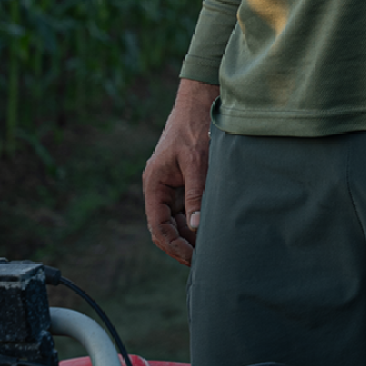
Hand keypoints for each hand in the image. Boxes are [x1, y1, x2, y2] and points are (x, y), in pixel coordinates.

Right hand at [143, 79, 218, 265]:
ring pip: (175, 221)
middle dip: (181, 246)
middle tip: (203, 261)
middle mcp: (158, 188)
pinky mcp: (182, 182)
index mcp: (154, 184)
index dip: (174, 246)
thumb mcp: (197, 163)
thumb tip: (196, 228)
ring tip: (210, 249)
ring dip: (189, 236)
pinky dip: (195, 222)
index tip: (193, 259)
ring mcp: (170, 186)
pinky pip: (185, 210)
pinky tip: (211, 231)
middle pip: (164, 228)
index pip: (158, 226)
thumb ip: (196, 195)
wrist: (199, 104)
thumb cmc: (194, 129)